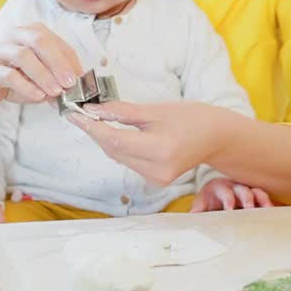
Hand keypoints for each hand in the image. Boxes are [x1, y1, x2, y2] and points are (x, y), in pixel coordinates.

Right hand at [0, 23, 81, 105]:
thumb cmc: (14, 77)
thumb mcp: (38, 76)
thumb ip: (55, 77)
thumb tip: (74, 87)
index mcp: (30, 31)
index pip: (55, 42)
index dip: (70, 60)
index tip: (81, 79)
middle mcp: (14, 35)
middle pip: (39, 41)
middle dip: (58, 63)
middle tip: (69, 83)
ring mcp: (0, 50)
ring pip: (24, 56)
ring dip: (43, 75)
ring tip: (55, 92)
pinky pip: (9, 75)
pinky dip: (26, 86)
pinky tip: (38, 96)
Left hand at [66, 100, 234, 185]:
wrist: (216, 137)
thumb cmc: (190, 118)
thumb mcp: (155, 110)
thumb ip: (122, 112)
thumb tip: (92, 110)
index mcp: (160, 149)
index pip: (114, 140)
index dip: (90, 127)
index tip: (74, 114)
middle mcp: (157, 170)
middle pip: (113, 150)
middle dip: (95, 132)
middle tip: (80, 113)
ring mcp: (156, 179)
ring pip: (118, 157)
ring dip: (105, 139)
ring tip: (96, 120)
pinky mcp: (156, 181)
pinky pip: (128, 162)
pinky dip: (118, 147)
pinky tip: (115, 133)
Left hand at [191, 178, 272, 211]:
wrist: (216, 198)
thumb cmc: (208, 202)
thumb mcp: (200, 205)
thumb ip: (197, 211)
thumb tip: (192, 216)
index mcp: (219, 188)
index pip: (224, 191)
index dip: (227, 199)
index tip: (229, 208)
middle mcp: (234, 187)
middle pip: (243, 190)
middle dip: (247, 199)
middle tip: (250, 209)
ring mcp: (247, 192)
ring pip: (257, 192)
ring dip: (263, 201)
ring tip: (268, 210)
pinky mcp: (256, 199)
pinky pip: (265, 201)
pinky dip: (270, 206)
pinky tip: (275, 213)